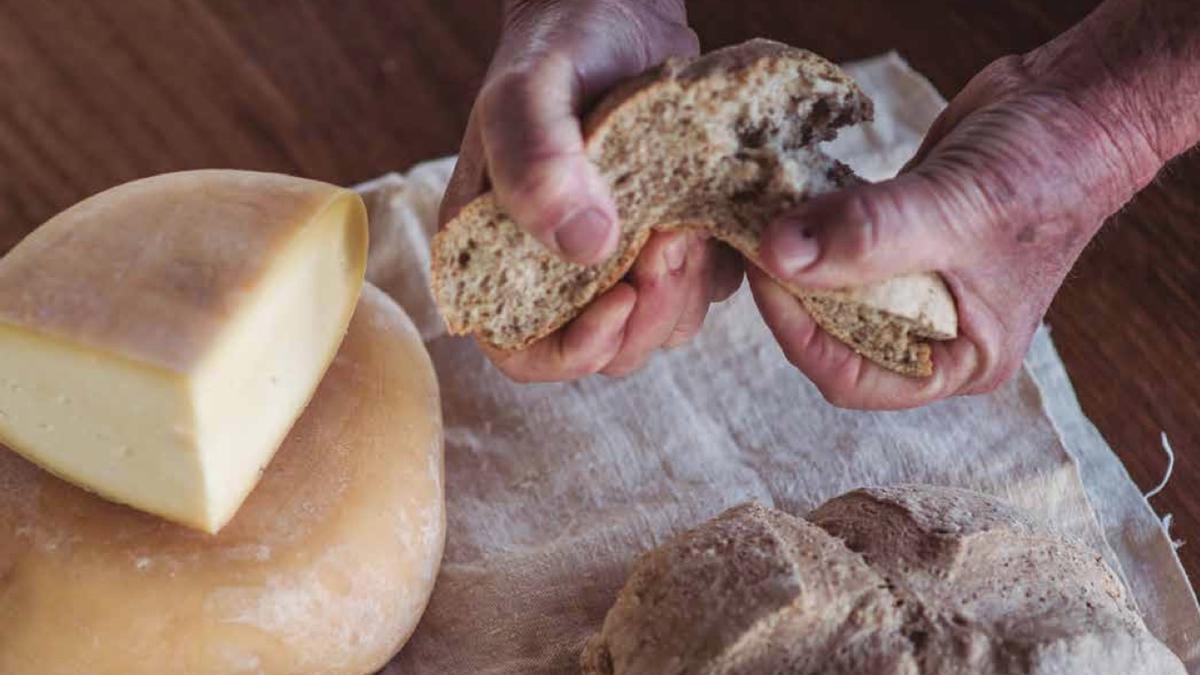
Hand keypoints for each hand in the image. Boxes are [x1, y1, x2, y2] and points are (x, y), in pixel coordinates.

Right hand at [440, 0, 742, 381]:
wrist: (618, 14)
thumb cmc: (559, 45)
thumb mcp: (529, 88)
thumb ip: (536, 159)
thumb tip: (585, 246)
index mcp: (497, 250)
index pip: (519, 348)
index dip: (570, 350)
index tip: (620, 300)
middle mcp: (552, 270)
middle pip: (602, 350)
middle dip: (645, 314)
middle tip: (671, 244)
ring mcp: (612, 263)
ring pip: (656, 327)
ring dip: (682, 291)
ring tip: (688, 224)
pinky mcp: (663, 244)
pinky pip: (697, 292)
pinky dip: (712, 269)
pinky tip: (711, 217)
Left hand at [750, 45, 1164, 408]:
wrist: (1075, 105)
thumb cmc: (1046, 170)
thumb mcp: (958, 210)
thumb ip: (870, 236)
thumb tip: (780, 255)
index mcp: (959, 359)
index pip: (853, 379)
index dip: (799, 337)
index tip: (767, 277)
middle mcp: (931, 332)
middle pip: (830, 336)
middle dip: (792, 295)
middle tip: (757, 241)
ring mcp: (911, 285)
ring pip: (828, 288)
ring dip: (796, 258)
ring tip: (764, 217)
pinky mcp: (894, 238)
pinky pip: (836, 246)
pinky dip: (811, 226)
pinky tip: (790, 198)